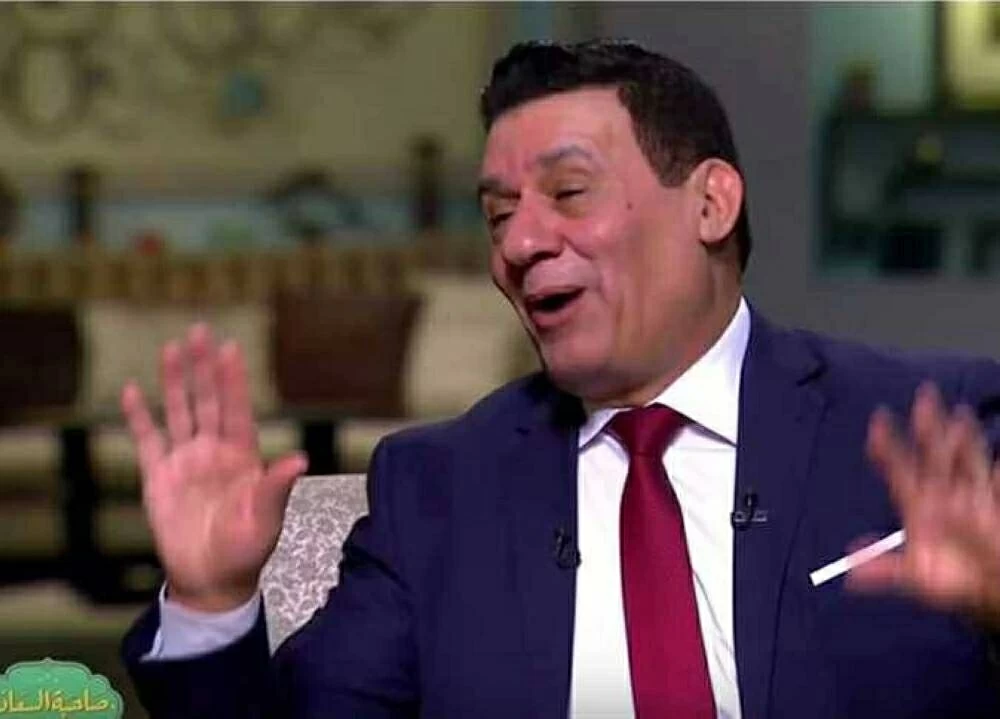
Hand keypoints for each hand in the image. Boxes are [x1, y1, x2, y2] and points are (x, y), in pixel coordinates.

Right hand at [122, 323, 306, 612]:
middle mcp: (214, 451)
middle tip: (199, 331)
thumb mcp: (266, 518)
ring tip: (171, 348)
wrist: (211, 581)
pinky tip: (132, 390)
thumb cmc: (246, 550)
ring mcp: (185, 462)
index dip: (233, 380)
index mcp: (243, 456)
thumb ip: (277, 487)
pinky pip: (148, 440)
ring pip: (179, 412)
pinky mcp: (158, 478)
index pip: (236, 409)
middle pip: (206, 400)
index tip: (230, 348)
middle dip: (203, 367)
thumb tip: (300, 460)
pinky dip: (139, 416)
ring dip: (175, 381)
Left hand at [849, 382, 999, 627]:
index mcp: (919, 507)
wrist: (988, 590)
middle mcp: (943, 496)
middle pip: (934, 454)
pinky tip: (998, 454)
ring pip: (964, 458)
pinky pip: (993, 477)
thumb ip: (888, 572)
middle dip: (929, 426)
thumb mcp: (919, 580)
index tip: (878, 420)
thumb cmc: (952, 583)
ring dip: (963, 436)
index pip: (898, 469)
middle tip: (924, 394)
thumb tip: (852, 572)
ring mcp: (971, 496)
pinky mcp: (994, 502)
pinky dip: (995, 464)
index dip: (887, 445)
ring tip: (958, 413)